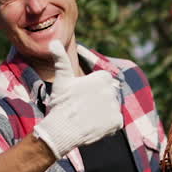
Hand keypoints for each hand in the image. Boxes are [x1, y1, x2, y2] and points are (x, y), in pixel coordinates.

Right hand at [32, 41, 122, 157]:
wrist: (60, 130)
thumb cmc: (60, 104)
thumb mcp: (62, 80)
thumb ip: (61, 60)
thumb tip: (54, 42)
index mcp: (102, 78)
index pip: (104, 82)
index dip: (92, 90)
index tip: (81, 96)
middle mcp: (112, 90)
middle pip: (108, 95)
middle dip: (98, 101)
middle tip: (83, 108)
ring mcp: (115, 106)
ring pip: (111, 108)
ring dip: (103, 114)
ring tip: (87, 117)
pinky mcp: (117, 121)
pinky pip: (116, 122)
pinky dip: (107, 126)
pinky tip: (94, 126)